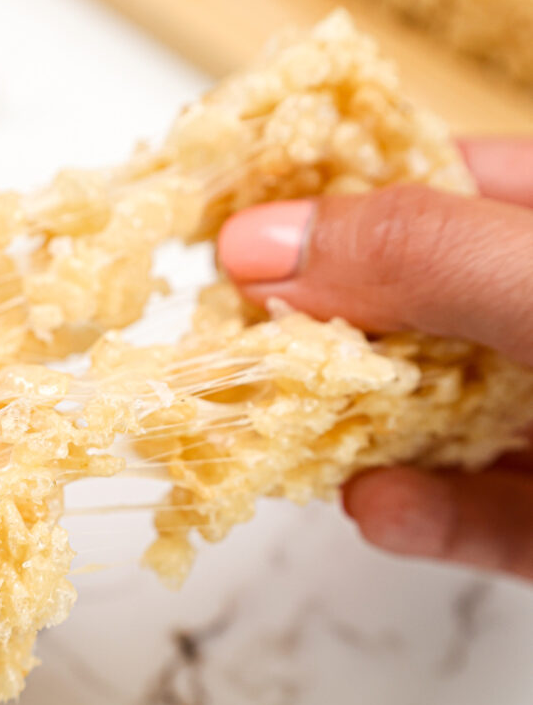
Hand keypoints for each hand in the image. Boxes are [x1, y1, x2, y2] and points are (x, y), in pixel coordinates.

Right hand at [218, 139, 532, 580]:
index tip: (228, 228)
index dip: (327, 202)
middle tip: (229, 344)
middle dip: (320, 330)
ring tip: (276, 436)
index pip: (428, 188)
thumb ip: (419, 255)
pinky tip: (377, 508)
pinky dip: (422, 516)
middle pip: (409, 311)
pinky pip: (475, 516)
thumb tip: (256, 243)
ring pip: (431, 420)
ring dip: (355, 433)